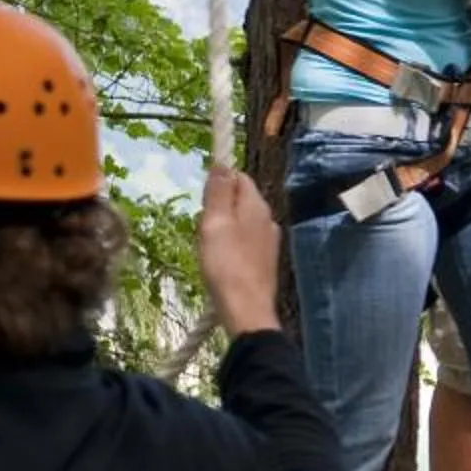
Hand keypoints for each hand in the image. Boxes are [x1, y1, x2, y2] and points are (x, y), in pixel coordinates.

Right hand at [198, 166, 281, 336]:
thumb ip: (219, 192)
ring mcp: (269, 240)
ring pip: (243, 219)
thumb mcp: (215, 222)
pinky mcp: (264, 259)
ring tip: (209, 242)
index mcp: (258, 206)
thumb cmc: (225, 263)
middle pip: (242, 198)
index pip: (240, 177)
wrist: (246, 307)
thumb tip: (222, 162)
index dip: (219, 180)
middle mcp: (269, 219)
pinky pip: (245, 239)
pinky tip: (220, 256)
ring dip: (224, 223)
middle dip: (220, 203)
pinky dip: (230, 240)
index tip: (202, 198)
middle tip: (203, 224)